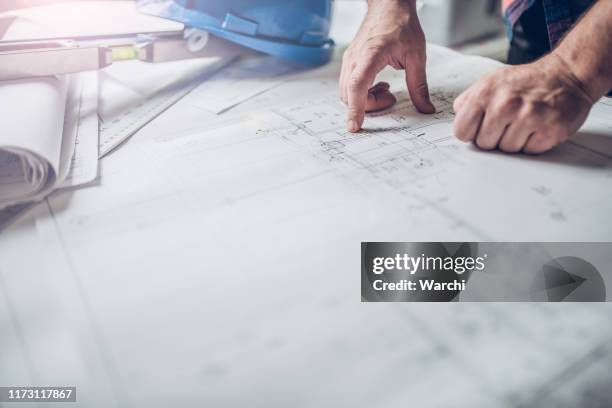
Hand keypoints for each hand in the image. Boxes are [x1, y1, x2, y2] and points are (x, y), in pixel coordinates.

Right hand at [340, 0, 434, 132]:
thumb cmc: (401, 24)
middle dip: (369, 106)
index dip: (355, 109)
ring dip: (365, 99)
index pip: (357, 86)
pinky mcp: (350, 61)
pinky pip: (349, 85)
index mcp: (370, 55)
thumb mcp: (416, 56)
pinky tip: (379, 84)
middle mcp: (354, 59)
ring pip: (347, 93)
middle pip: (350, 95)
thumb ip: (419, 85)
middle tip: (391, 97)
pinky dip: (362, 92)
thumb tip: (425, 108)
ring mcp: (349, 60)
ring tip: (386, 90)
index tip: (355, 126)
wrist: (389, 4)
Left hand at [453, 54, 593, 153]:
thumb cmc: (525, 81)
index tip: (481, 127)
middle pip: (484, 144)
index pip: (462, 131)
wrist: (566, 75)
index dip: (471, 132)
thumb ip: (468, 100)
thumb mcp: (491, 81)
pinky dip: (533, 143)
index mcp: (485, 93)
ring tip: (524, 122)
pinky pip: (529, 151)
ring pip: (507, 150)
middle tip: (507, 122)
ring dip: (514, 140)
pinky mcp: (550, 130)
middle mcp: (506, 104)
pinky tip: (538, 126)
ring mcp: (530, 117)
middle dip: (494, 137)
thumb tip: (457, 117)